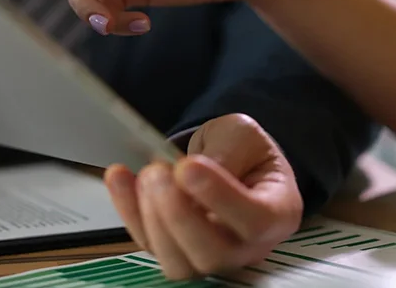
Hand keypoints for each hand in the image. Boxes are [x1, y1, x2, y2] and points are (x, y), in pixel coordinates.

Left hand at [104, 114, 302, 279]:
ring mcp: (210, 254)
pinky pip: (149, 244)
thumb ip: (227, 152)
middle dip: (177, 214)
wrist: (230, 157)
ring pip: (179, 263)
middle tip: (158, 171)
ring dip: (151, 218)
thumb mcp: (242, 134)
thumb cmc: (244, 148)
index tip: (188, 167)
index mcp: (276, 212)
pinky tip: (119, 178)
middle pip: (212, 254)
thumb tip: (192, 173)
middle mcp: (246, 245)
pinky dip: (129, 212)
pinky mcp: (176, 249)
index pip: (255, 220)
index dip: (220, 199)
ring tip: (144, 175)